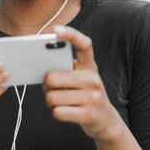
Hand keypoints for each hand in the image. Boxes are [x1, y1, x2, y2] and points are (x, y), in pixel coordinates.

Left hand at [44, 25, 123, 143]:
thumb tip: (44, 69)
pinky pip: (57, 112)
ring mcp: (93, 97)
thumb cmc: (86, 95)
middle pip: (52, 77)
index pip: (84, 44)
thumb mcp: (82, 79)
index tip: (56, 29)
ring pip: (51, 97)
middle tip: (52, 88)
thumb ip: (67, 70)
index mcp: (90, 66)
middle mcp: (93, 79)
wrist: (105, 120)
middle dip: (46, 85)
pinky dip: (56, 113)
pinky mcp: (88, 114)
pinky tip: (66, 111)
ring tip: (61, 101)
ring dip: (50, 101)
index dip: (71, 35)